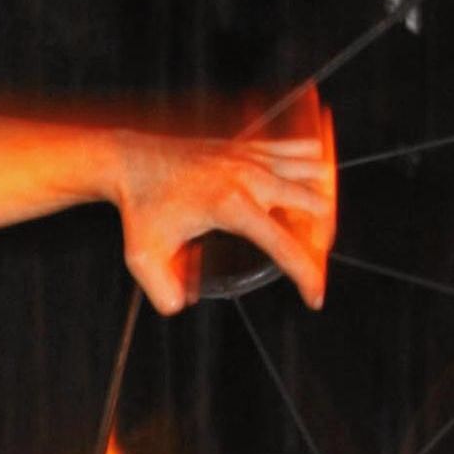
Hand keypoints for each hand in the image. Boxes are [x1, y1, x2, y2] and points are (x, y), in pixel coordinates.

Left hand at [111, 132, 334, 313]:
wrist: (131, 162)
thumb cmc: (140, 208)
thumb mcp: (143, 256)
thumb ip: (162, 289)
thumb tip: (180, 307)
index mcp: (231, 205)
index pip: (286, 246)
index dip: (308, 276)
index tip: (315, 297)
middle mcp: (250, 177)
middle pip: (316, 205)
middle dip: (321, 239)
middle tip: (309, 260)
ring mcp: (253, 157)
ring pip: (317, 174)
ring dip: (322, 203)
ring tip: (309, 229)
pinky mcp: (251, 146)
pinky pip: (302, 151)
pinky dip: (315, 172)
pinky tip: (307, 192)